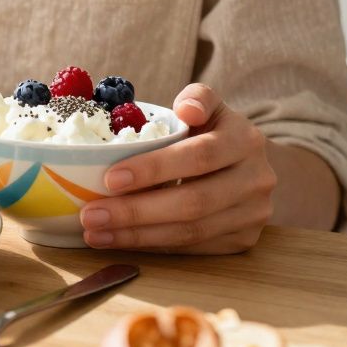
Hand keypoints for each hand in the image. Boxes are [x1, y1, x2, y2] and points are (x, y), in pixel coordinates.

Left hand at [79, 83, 276, 253]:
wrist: (250, 165)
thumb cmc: (212, 131)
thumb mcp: (208, 105)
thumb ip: (197, 98)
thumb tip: (185, 109)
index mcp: (244, 141)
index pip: (199, 156)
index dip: (154, 169)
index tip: (109, 179)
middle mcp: (256, 180)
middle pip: (193, 202)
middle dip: (136, 212)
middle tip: (90, 215)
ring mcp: (253, 214)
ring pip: (191, 232)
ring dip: (137, 236)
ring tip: (95, 233)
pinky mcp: (244, 240)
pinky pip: (193, 248)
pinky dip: (152, 246)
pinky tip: (119, 241)